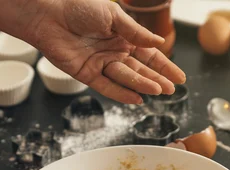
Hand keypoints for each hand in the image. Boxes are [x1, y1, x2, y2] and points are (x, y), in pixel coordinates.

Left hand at [29, 0, 185, 103]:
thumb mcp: (113, 16)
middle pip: (140, 70)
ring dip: (142, 85)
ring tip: (158, 91)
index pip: (149, 55)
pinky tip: (136, 99)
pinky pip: (107, 86)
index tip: (179, 78)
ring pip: (126, 78)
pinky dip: (121, 93)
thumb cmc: (79, 8)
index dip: (165, 67)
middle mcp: (114, 52)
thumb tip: (159, 42)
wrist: (50, 15)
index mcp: (124, 37)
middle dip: (157, 79)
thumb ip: (135, 32)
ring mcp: (101, 64)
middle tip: (172, 89)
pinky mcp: (87, 74)